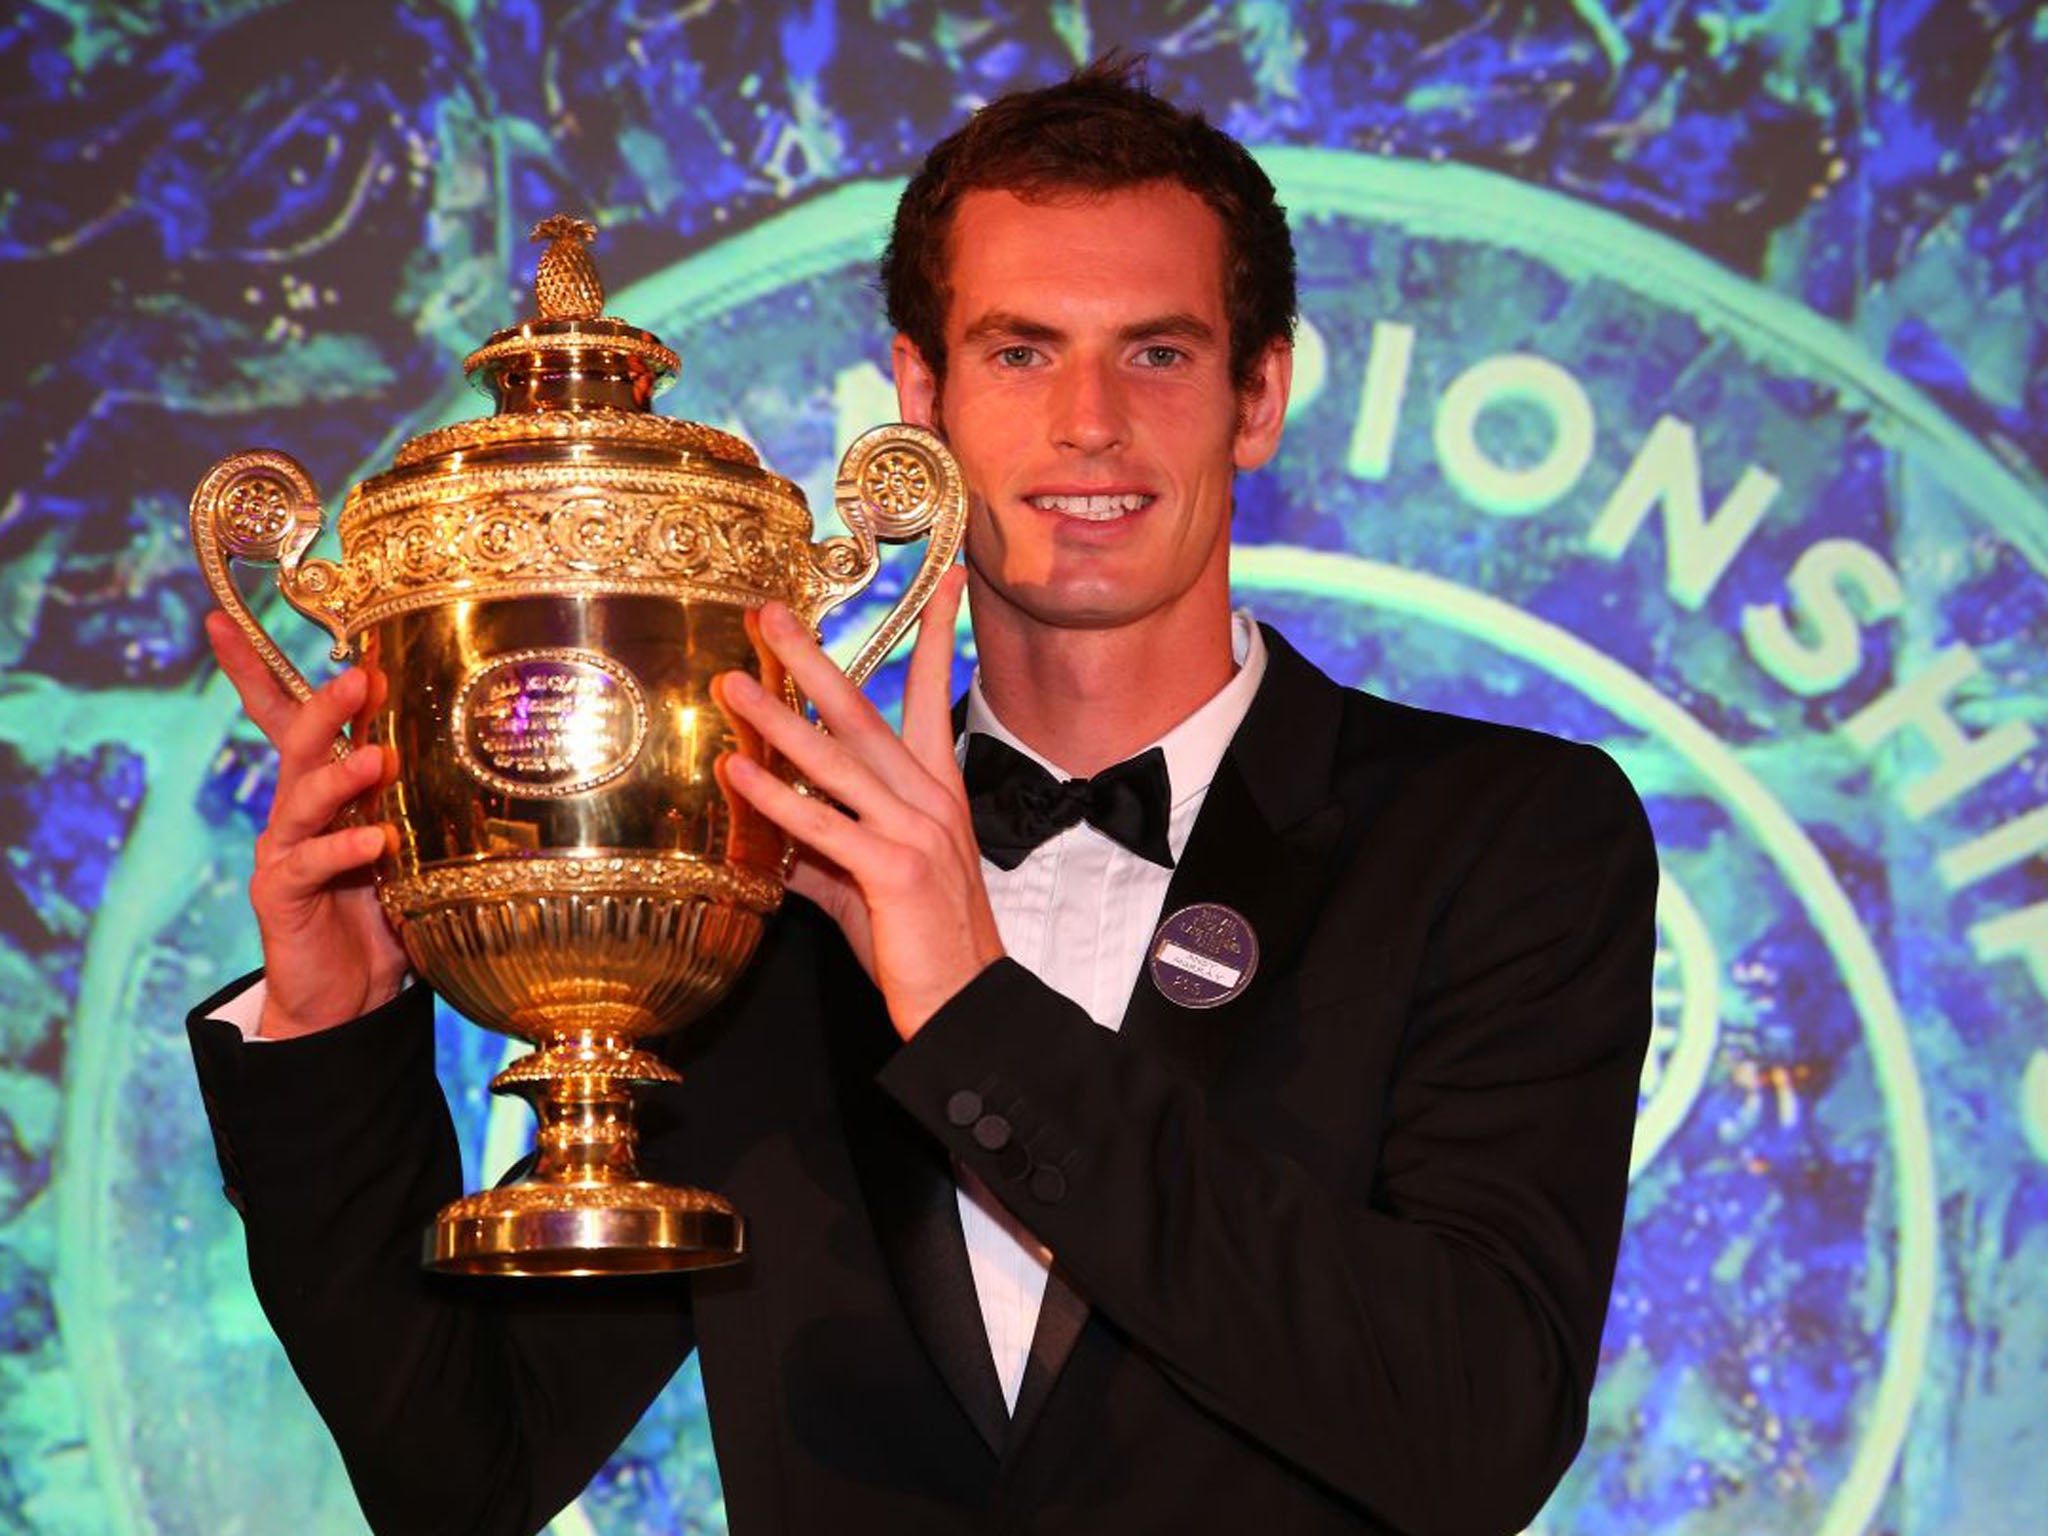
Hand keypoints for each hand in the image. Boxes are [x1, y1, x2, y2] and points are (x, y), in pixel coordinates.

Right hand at [206, 610, 408, 1038]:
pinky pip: (308, 863)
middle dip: (325, 706)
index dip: (251, 671)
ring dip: (340, 774)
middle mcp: (296, 810)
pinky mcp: (281, 894)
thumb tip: (471, 739)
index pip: (281, 718)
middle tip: (360, 678)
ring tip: (378, 759)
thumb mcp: (408, 841)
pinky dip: (343, 849)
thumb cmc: (386, 906)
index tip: (219, 622)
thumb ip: (418, 794)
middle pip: (297, 743)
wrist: (351, 992)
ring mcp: (284, 850)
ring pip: (300, 797)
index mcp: (321, 787)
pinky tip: (375, 842)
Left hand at [712, 569, 1002, 1039]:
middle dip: (815, 658)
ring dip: (780, 717)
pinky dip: (779, 798)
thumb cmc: (920, 942)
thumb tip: (773, 836)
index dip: (935, 636)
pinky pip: (825, 825)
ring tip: (733, 682)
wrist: (967, 1001)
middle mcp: (929, 798)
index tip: (944, 582)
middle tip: (771, 613)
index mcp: (935, 790)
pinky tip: (738, 772)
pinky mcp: (894, 870)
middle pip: (865, 710)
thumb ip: (822, 849)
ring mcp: (915, 831)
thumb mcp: (867, 883)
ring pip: (838, 759)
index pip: (931, 695)